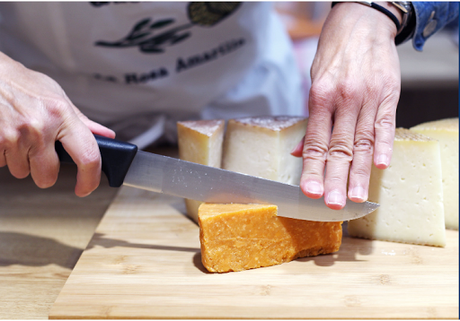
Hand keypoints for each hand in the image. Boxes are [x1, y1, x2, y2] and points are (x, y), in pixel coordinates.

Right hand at [0, 52, 114, 195]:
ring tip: (18, 137)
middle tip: (39, 152)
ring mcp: (13, 136)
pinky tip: (5, 136)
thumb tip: (105, 137)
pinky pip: (2, 165)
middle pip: (48, 176)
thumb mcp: (58, 98)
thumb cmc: (23, 85)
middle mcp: (39, 126)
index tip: (86, 187)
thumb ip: (81, 122)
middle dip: (44, 170)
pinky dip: (3, 155)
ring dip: (20, 161)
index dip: (90, 178)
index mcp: (62, 114)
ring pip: (22, 172)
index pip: (87, 156)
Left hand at [292, 2, 401, 209]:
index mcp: (320, 97)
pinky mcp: (388, 94)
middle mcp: (344, 99)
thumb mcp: (315, 83)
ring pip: (362, 141)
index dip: (312, 169)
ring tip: (355, 197)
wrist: (361, 23)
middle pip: (339, 147)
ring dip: (359, 172)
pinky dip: (384, 145)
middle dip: (334, 178)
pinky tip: (381, 166)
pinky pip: (386, 124)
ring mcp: (368, 97)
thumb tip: (301, 152)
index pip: (316, 142)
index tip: (309, 191)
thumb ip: (311, 120)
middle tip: (332, 204)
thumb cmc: (334, 56)